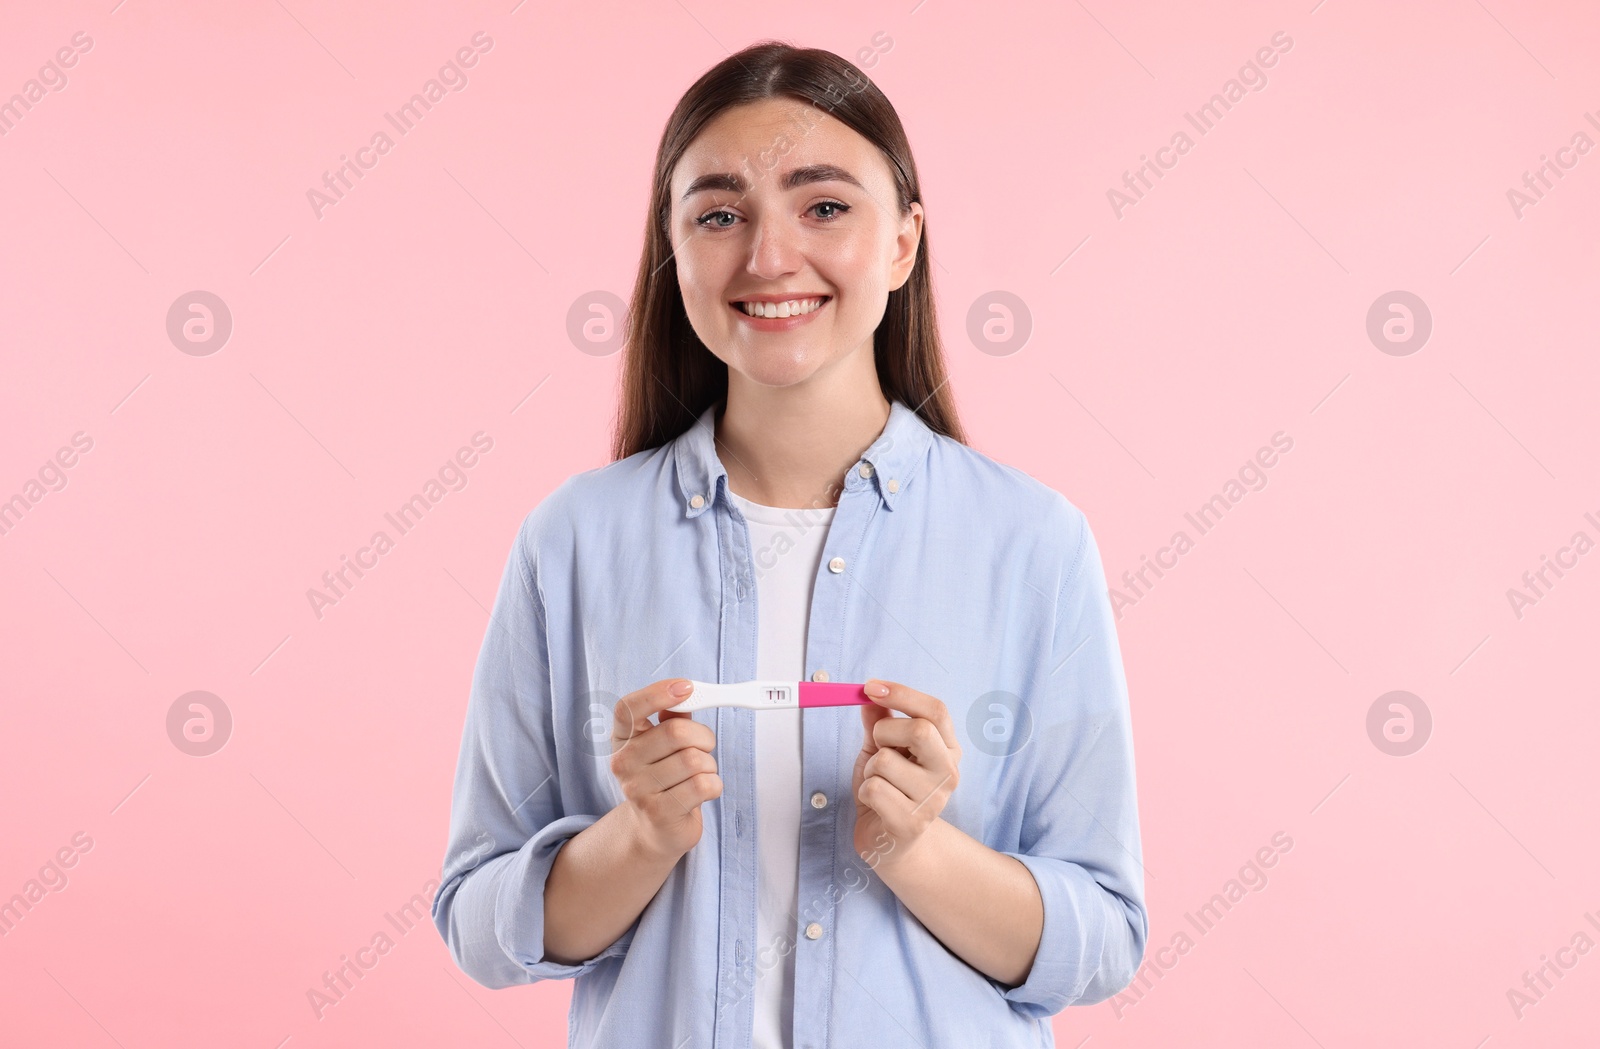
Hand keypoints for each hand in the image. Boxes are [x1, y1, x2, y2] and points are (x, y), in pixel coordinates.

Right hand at [610, 679, 721, 861]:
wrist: (654, 829)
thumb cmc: (664, 779)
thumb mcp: (664, 746)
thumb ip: (673, 718)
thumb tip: (686, 694)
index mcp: (623, 739)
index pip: (628, 708)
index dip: (657, 693)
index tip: (686, 687)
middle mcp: (623, 763)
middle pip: (675, 732)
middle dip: (703, 737)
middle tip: (704, 746)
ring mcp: (638, 790)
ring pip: (694, 760)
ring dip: (709, 765)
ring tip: (699, 774)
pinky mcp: (659, 813)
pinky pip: (703, 785)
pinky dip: (714, 785)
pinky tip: (703, 792)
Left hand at [851, 679, 961, 871]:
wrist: (891, 842)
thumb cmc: (889, 790)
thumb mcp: (883, 749)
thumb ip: (879, 722)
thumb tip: (869, 696)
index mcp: (948, 749)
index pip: (936, 710)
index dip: (902, 693)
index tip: (870, 687)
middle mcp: (948, 772)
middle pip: (920, 730)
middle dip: (885, 732)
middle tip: (878, 747)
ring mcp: (934, 800)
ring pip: (886, 761)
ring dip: (870, 769)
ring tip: (880, 783)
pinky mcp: (912, 823)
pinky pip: (874, 789)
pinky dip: (864, 792)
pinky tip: (876, 804)